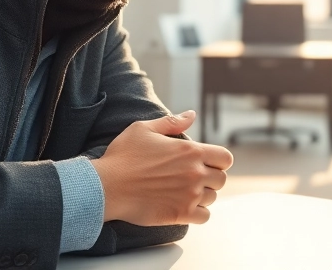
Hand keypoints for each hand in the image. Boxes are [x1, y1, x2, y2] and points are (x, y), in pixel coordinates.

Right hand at [90, 110, 232, 225]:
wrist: (106, 186)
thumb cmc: (123, 156)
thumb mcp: (144, 129)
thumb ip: (172, 122)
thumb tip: (191, 115)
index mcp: (189, 151)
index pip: (225, 158)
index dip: (219, 160)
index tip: (207, 163)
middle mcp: (194, 173)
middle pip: (222, 179)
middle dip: (211, 178)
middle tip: (194, 178)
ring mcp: (189, 195)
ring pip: (213, 198)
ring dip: (203, 195)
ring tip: (185, 192)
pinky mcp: (180, 214)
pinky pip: (205, 217)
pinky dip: (198, 213)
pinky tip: (185, 206)